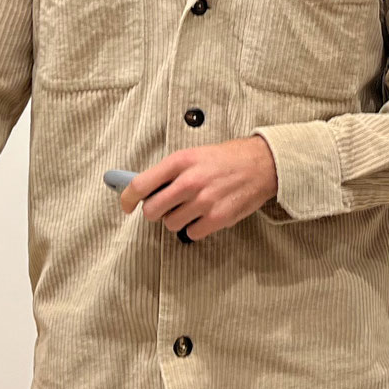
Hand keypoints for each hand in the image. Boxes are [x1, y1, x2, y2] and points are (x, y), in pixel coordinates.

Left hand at [123, 136, 278, 240]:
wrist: (262, 164)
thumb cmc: (226, 159)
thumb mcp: (193, 154)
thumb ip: (169, 171)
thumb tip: (141, 189)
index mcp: (180, 161)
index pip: (140, 185)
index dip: (127, 199)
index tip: (126, 205)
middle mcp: (189, 181)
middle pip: (152, 211)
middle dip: (155, 212)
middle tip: (166, 207)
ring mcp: (204, 202)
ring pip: (171, 225)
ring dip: (177, 219)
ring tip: (192, 207)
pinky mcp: (218, 218)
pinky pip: (192, 233)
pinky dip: (195, 228)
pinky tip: (205, 215)